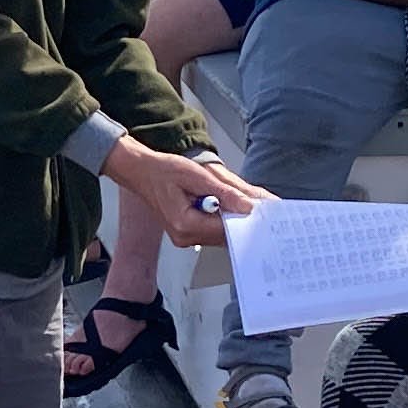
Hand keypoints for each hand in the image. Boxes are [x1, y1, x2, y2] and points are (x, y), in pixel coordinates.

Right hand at [103, 140, 265, 249]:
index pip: (226, 228)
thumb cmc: (163, 170)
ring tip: (249, 200)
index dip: (248, 219)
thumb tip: (248, 206)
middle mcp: (185, 236)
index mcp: (185, 224)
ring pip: (222, 231)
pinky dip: (225, 216)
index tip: (267, 211)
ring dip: (235, 216)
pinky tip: (233, 203)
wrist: (141, 171)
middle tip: (265, 204)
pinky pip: (213, 228)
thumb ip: (224, 192)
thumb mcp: (197, 176)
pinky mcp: (188, 232)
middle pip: (226, 233)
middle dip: (244, 217)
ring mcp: (186, 236)